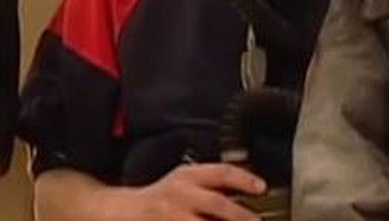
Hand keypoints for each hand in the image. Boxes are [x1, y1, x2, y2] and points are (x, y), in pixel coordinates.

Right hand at [123, 163, 266, 220]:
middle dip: (241, 216)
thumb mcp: (184, 181)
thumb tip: (247, 193)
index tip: (261, 187)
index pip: (220, 172)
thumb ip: (210, 185)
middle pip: (217, 203)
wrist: (127, 211)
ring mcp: (172, 216)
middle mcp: (180, 194)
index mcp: (187, 177)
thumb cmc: (163, 197)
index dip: (243, 178)